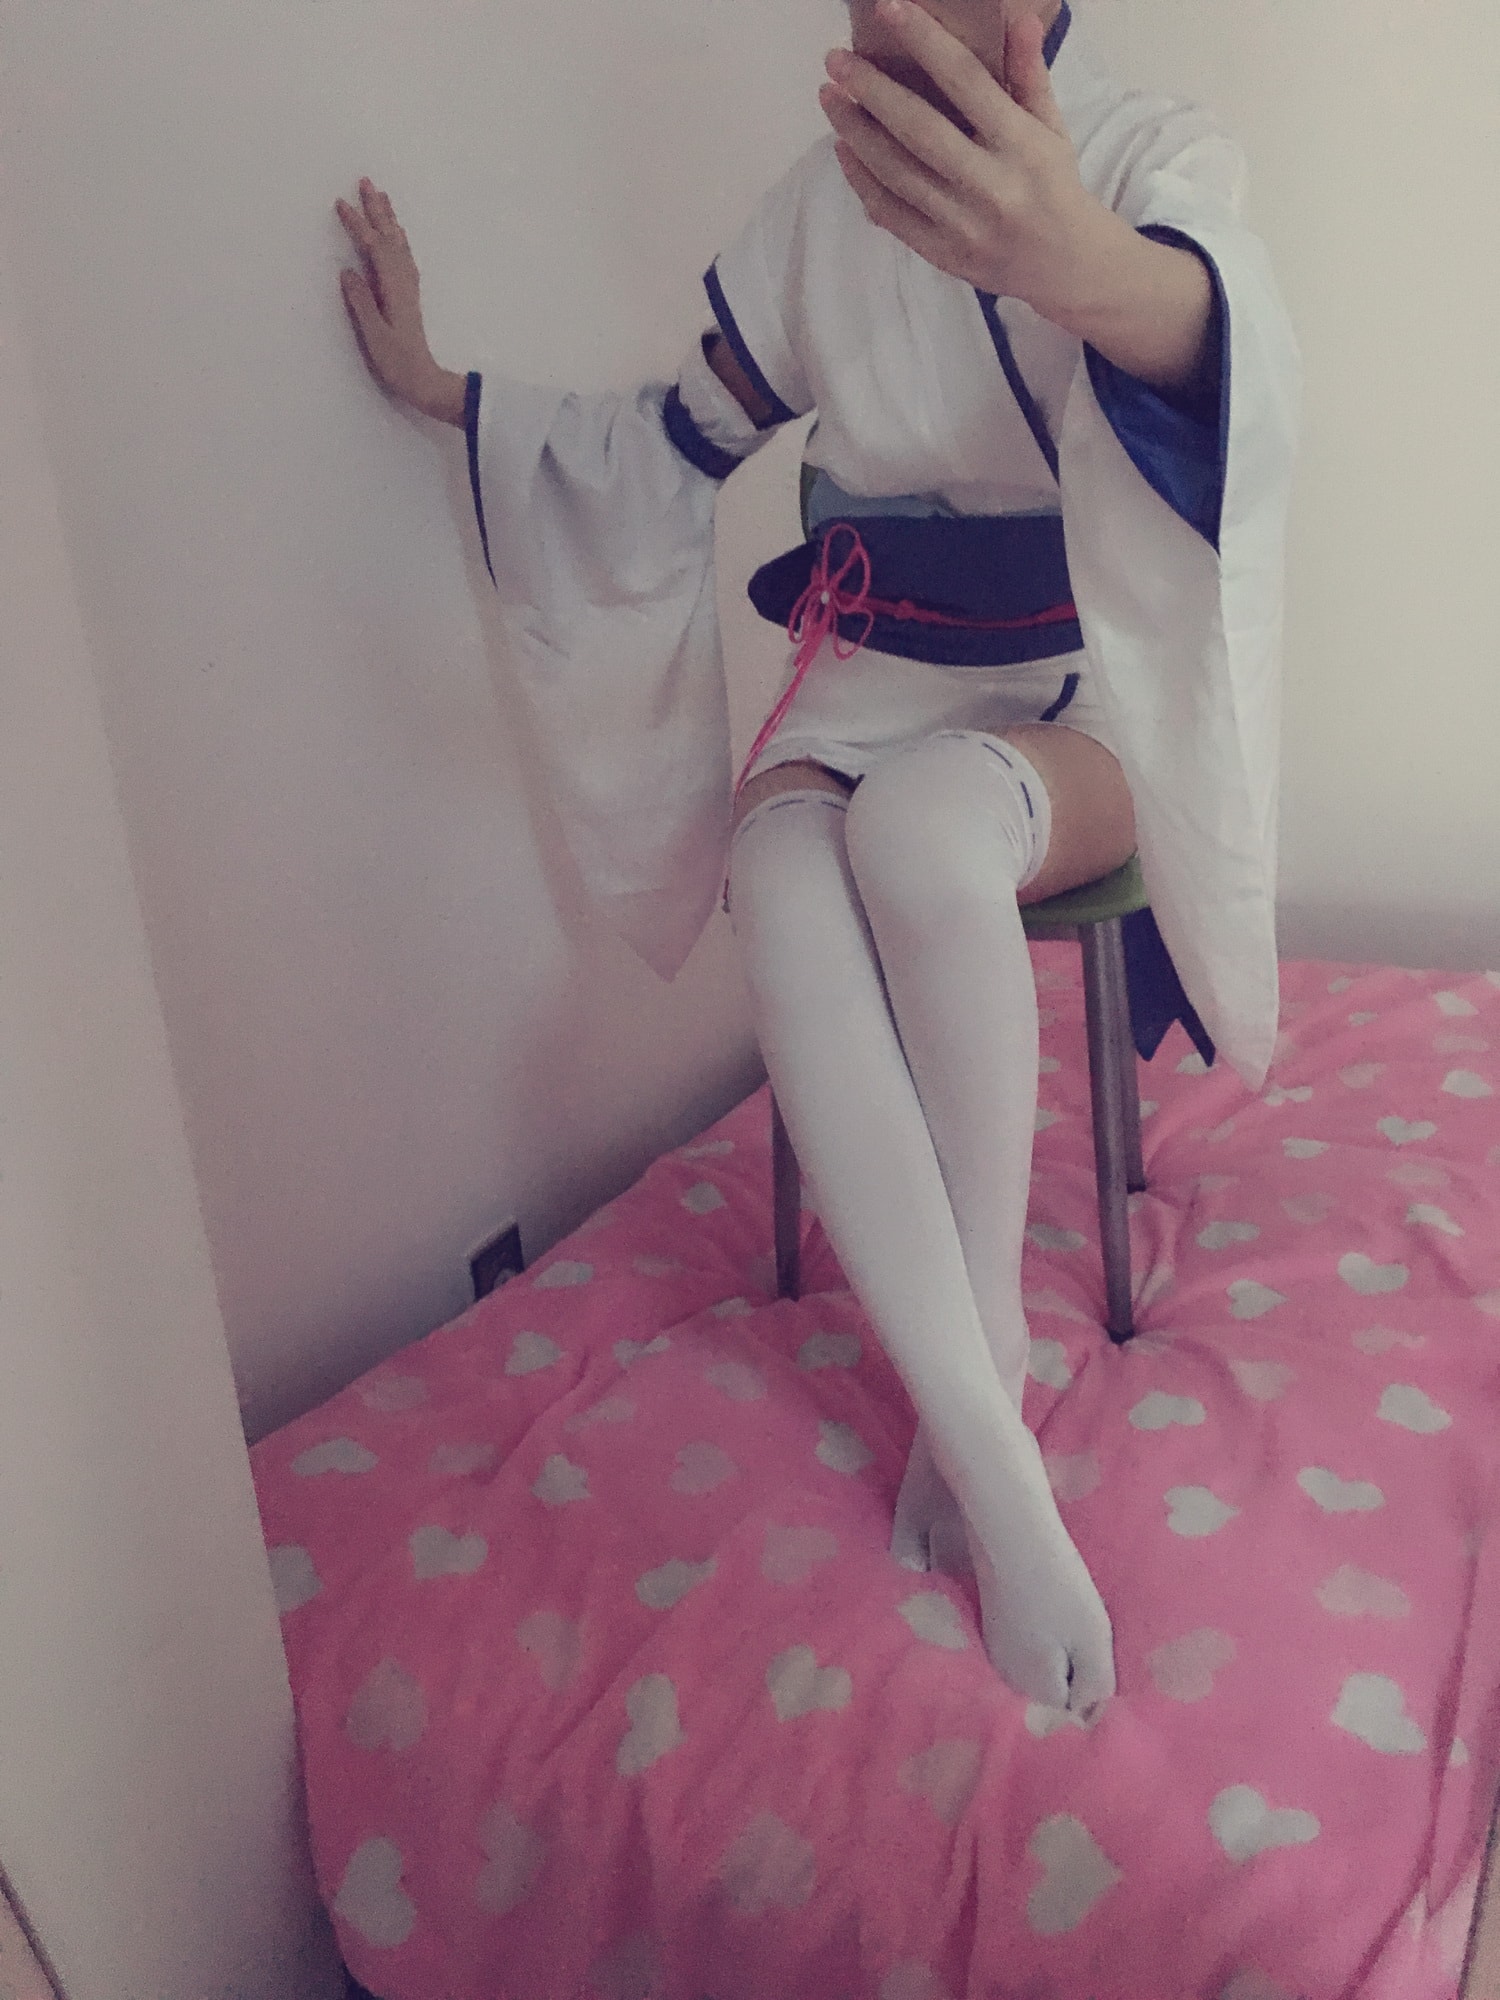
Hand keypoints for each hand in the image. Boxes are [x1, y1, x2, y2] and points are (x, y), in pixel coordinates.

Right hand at [335, 180, 464, 422]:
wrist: (424, 379)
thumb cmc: (397, 362)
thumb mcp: (374, 335)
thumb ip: (361, 303)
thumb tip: (348, 271)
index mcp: (393, 288)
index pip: (374, 248)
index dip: (357, 225)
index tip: (341, 203)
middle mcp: (403, 281)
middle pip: (390, 237)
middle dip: (377, 209)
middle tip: (366, 181)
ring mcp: (408, 287)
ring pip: (399, 243)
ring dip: (389, 218)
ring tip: (381, 197)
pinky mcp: (409, 294)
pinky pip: (403, 255)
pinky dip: (397, 237)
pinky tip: (395, 234)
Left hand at [820, 0, 1099, 320]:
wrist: (1062, 265)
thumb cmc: (1052, 185)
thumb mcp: (1050, 128)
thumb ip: (1029, 75)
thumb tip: (1019, 17)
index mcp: (1020, 145)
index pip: (966, 81)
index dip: (925, 42)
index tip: (890, 9)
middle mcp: (989, 185)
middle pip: (918, 129)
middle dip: (871, 90)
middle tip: (836, 60)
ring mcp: (961, 223)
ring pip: (896, 173)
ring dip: (855, 132)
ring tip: (830, 96)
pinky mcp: (941, 253)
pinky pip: (891, 213)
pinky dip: (862, 180)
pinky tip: (844, 148)